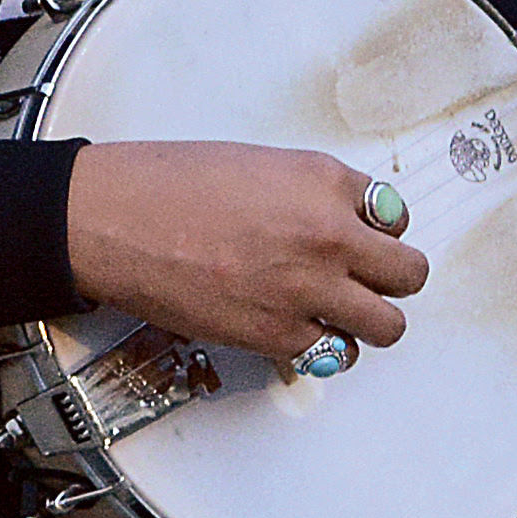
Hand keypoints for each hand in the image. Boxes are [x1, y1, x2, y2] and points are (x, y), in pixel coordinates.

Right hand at [66, 139, 428, 364]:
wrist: (107, 220)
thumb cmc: (160, 185)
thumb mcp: (254, 163)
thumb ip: (307, 192)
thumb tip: (333, 222)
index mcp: (324, 182)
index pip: (395, 215)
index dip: (374, 231)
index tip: (357, 238)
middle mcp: (328, 235)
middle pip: (409, 274)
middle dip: (391, 278)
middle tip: (366, 280)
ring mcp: (306, 289)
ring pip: (386, 326)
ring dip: (368, 321)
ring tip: (339, 314)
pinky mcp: (275, 334)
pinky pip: (332, 354)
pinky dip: (319, 345)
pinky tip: (295, 329)